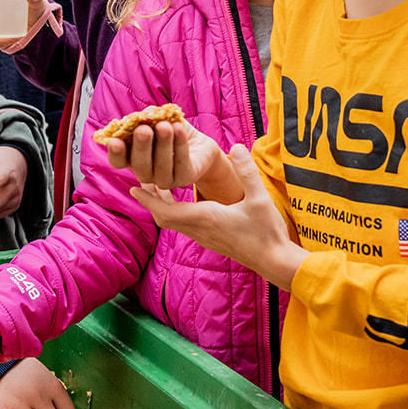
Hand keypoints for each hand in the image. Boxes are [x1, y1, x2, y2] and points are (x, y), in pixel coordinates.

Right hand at [106, 118, 227, 193]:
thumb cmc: (172, 130)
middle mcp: (146, 173)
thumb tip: (144, 115)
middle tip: (143, 129)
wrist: (198, 145)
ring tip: (165, 126)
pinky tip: (179, 129)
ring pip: (161, 167)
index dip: (115, 153)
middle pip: (139, 165)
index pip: (118, 161)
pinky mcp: (185, 178)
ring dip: (162, 145)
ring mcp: (165, 179)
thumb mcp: (157, 119)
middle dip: (141, 146)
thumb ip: (147, 116)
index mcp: (133, 158)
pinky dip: (180, 145)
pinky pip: (181, 163)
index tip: (115, 141)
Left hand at [131, 145, 305, 289]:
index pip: (167, 210)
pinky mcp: (211, 240)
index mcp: (206, 219)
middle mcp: (200, 230)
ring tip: (157, 187)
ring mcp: (204, 237)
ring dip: (162, 206)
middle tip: (141, 182)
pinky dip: (175, 212)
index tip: (132, 187)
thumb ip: (246, 171)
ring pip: (173, 222)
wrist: (275, 262)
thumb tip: (235, 146)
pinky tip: (181, 202)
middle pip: (164, 217)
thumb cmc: (267, 232)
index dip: (148, 199)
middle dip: (151, 200)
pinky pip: (184, 226)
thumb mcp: (259, 198)